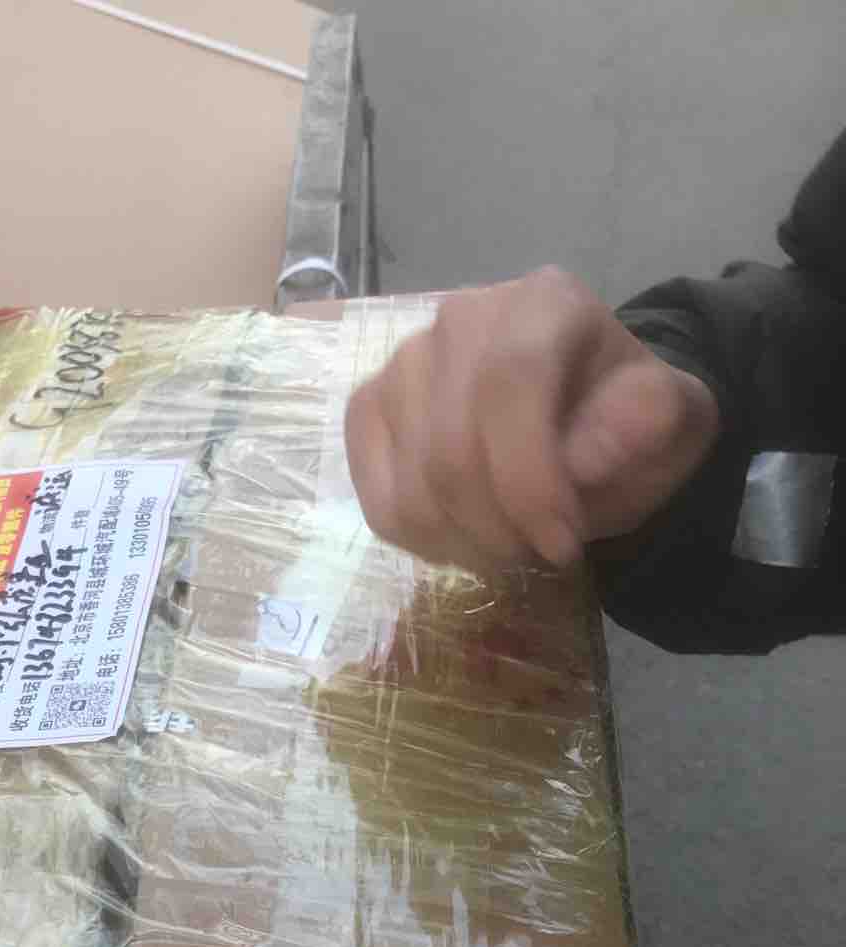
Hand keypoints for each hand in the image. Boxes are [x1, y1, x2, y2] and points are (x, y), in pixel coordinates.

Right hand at [344, 267, 719, 570]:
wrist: (589, 419)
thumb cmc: (626, 420)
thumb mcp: (668, 420)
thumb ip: (641, 425)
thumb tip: (583, 460)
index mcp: (543, 303)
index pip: (509, 386)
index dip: (529, 482)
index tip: (563, 546)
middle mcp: (460, 319)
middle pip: (450, 450)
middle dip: (500, 529)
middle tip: (542, 553)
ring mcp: (403, 364)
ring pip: (414, 487)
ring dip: (466, 542)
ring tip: (511, 543)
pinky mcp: (368, 412)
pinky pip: (380, 502)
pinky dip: (425, 541)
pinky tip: (467, 535)